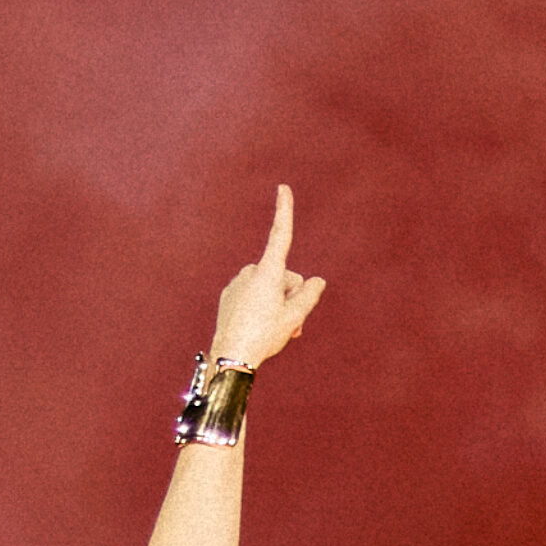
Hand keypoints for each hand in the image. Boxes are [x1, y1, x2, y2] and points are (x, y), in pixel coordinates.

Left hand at [206, 186, 321, 373]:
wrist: (230, 357)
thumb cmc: (264, 336)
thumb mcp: (295, 317)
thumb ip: (309, 295)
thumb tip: (316, 281)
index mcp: (268, 272)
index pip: (280, 235)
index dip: (284, 211)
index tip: (283, 188)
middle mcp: (250, 272)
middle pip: (284, 276)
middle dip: (291, 294)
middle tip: (292, 323)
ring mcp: (237, 284)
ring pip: (269, 287)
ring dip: (278, 303)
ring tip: (277, 329)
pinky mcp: (228, 296)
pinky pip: (252, 296)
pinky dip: (261, 307)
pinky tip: (259, 327)